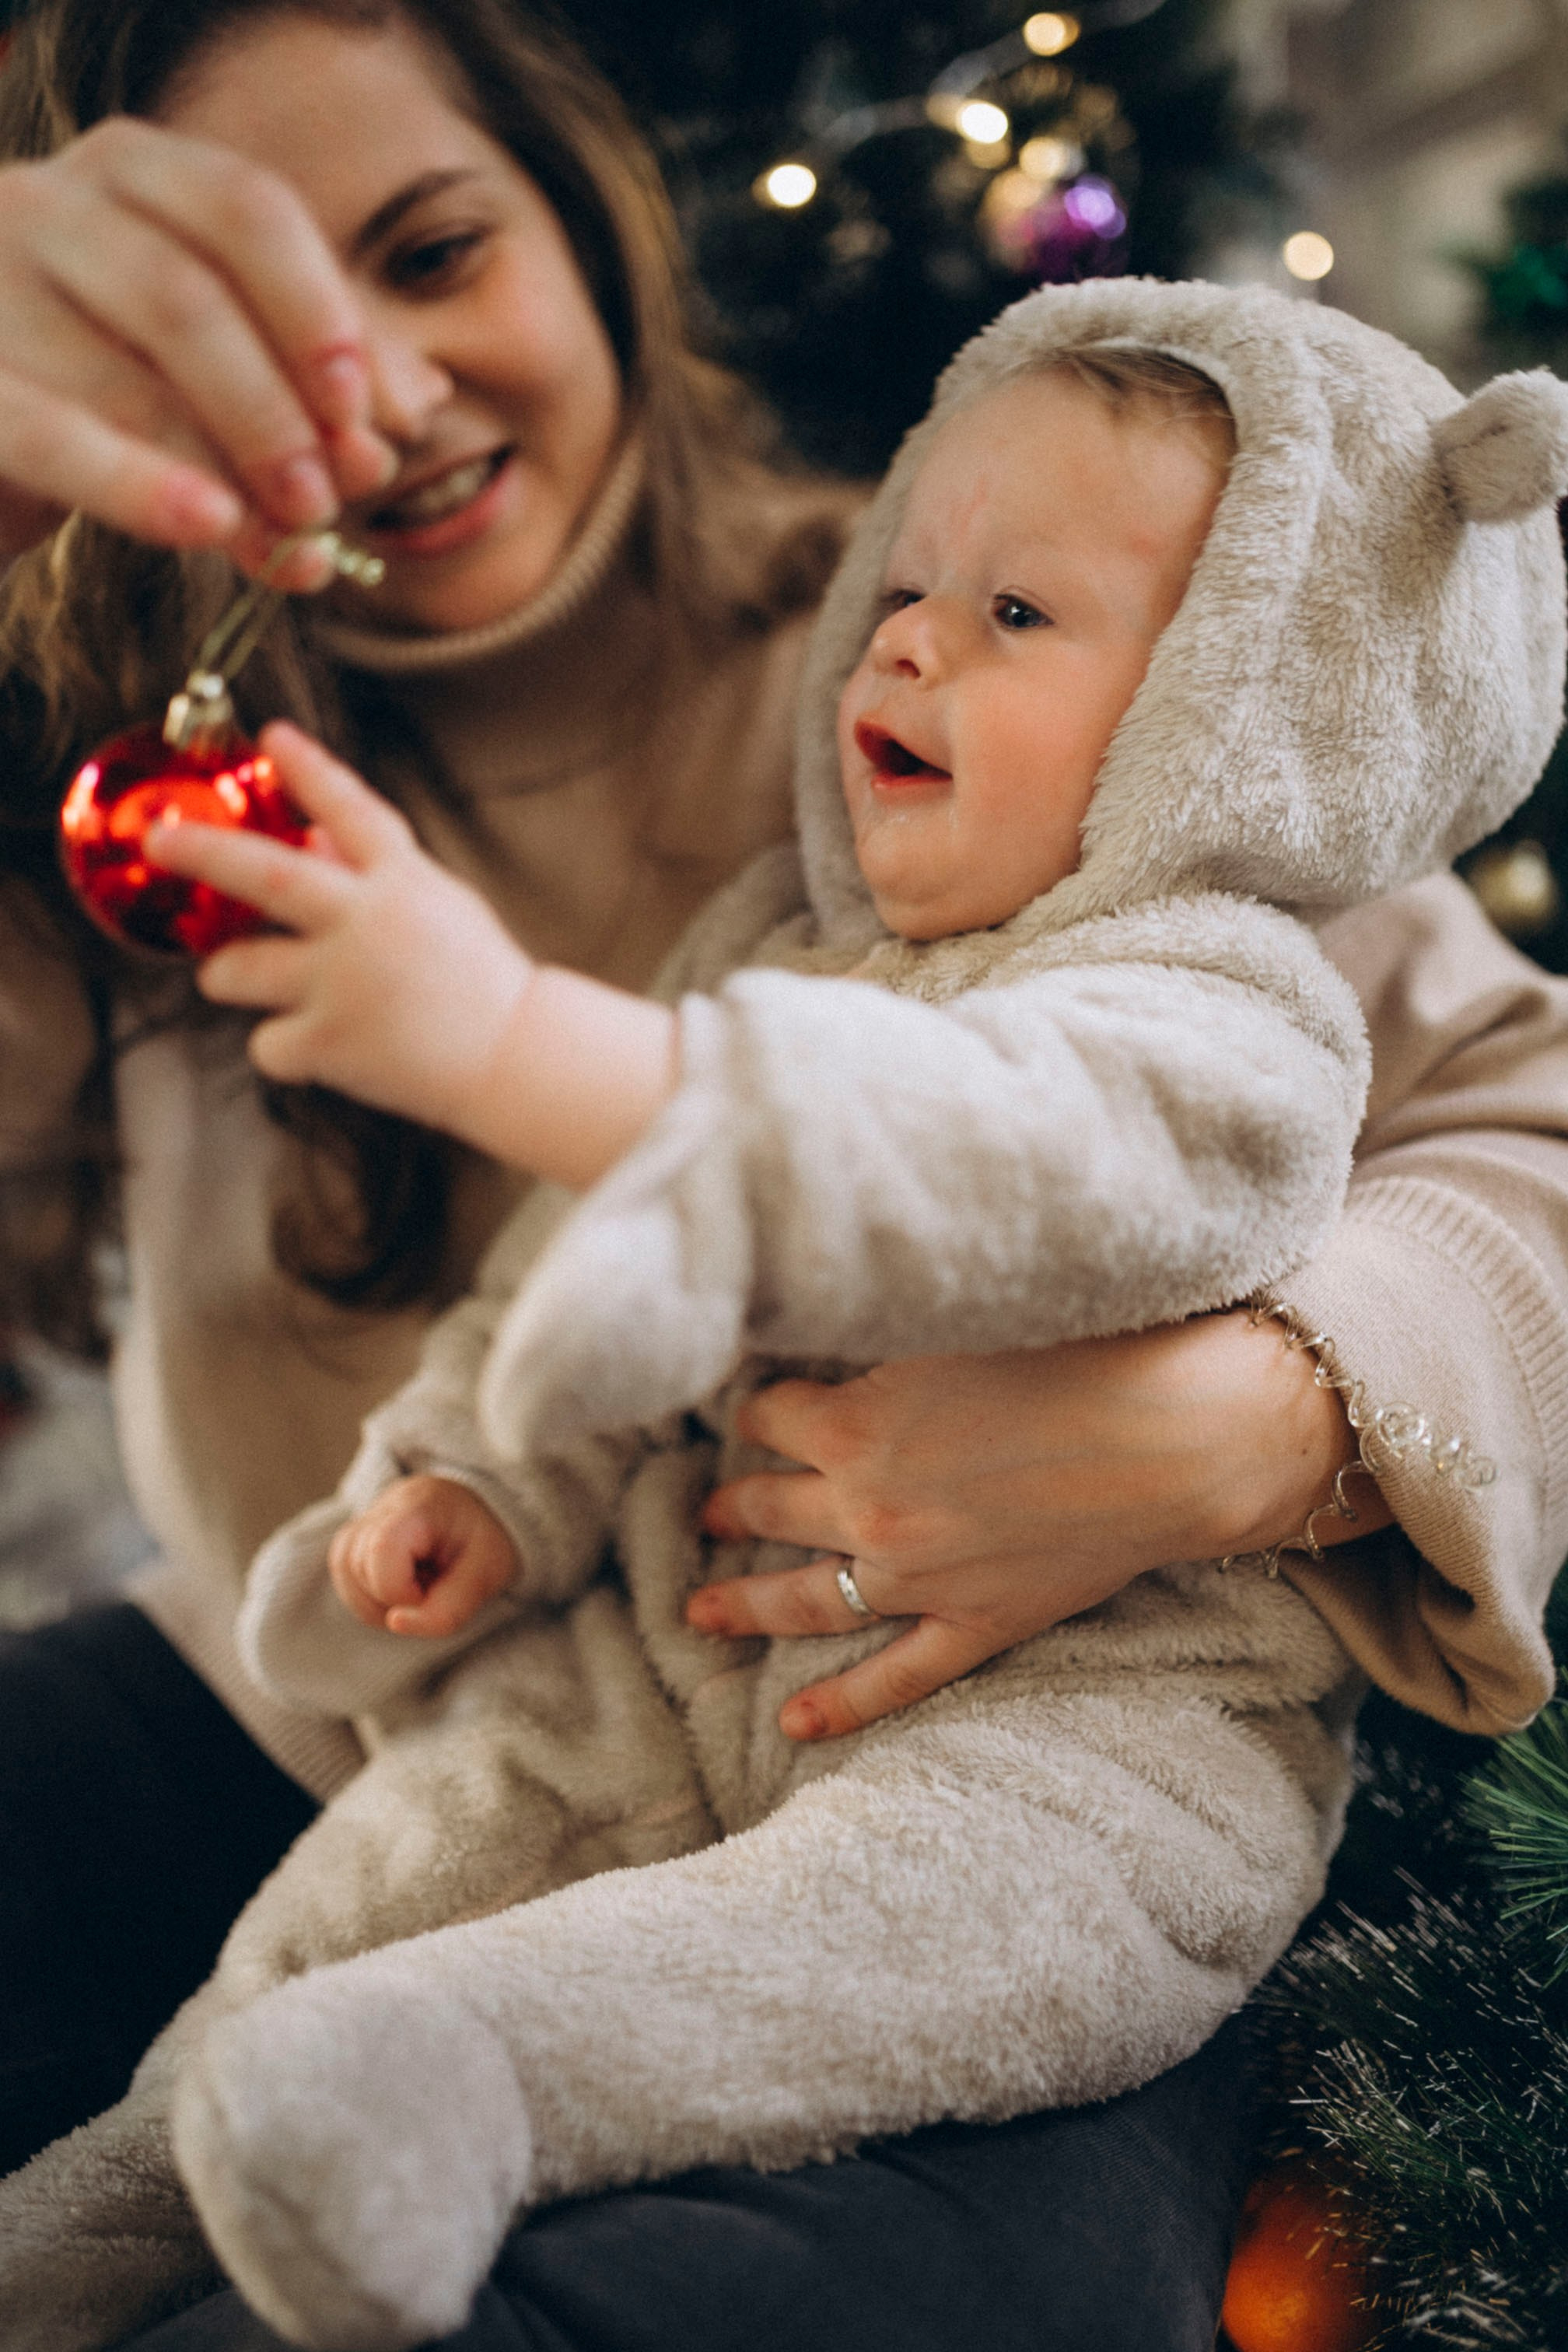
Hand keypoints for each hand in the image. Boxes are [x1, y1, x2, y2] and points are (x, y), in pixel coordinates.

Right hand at [0, 117, 394, 572]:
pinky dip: (139, 487)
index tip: (375, 414)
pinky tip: (213, 529)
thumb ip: (310, 370)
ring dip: (231, 475)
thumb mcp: (219, 363)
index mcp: (134, 173)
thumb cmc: (114, 387)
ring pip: (128, 381)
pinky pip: (48, 436)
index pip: (247, 211)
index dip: (322, 314)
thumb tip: (415, 405)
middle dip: (281, 413)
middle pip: (189, 298)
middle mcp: (48, 204)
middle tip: (335, 499)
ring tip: (294, 544)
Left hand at [147, 721, 534, 1132]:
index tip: (272, 736)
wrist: (518, 1060)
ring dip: (223, 971)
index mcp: (404, 882)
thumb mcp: (436, 909)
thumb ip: (372, 876)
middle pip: (268, 876)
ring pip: (238, 969)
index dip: (309, 769)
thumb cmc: (477, 983)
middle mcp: (369, 924)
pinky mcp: (332, 1044)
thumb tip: (313, 842)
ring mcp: (346, 984)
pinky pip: (268, 1043)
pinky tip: (318, 1047)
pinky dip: (283, 1047)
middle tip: (160, 839)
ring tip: (230, 975)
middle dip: (205, 852)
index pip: (351, 809)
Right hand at [328, 1474, 518, 1637]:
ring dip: (379, 1602)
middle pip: (358, 1566)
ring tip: (418, 1588)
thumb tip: (395, 1623)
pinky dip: (370, 1598)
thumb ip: (449, 1607)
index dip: (400, 1590)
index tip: (433, 1592)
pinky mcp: (353, 1540)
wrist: (480, 1521)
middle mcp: (383, 1505)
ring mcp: (363, 1520)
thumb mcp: (488, 1575)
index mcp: (421, 1503)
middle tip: (432, 1586)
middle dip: (394, 1597)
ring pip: (345, 1575)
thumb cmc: (484, 1544)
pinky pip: (345, 1579)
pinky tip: (400, 1589)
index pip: (381, 1550)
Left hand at [687, 1313, 1390, 1740]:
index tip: (748, 1406)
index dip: (754, 1407)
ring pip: (806, 1597)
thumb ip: (884, 1340)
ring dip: (745, 1603)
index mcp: (854, 1423)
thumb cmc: (1080, 1353)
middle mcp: (868, 1507)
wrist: (1177, 1436)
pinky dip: (840, 1704)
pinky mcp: (975, 1625)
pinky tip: (790, 1722)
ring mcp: (918, 1578)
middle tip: (704, 1510)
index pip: (766, 1414)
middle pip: (771, 1505)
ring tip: (695, 1612)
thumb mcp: (959, 1324)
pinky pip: (893, 1677)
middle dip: (732, 1505)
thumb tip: (826, 1324)